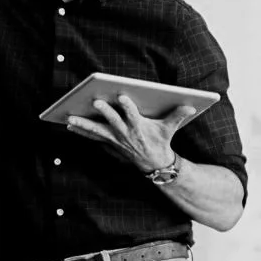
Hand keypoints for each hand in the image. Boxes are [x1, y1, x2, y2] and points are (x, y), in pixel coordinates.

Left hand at [65, 93, 190, 173]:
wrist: (154, 163)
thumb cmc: (160, 140)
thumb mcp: (170, 128)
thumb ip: (178, 115)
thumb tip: (191, 106)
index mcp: (139, 127)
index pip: (133, 115)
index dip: (127, 106)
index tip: (122, 97)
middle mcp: (125, 133)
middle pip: (113, 121)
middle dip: (104, 112)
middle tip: (95, 102)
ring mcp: (115, 139)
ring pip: (97, 130)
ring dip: (83, 124)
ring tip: (70, 118)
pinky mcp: (109, 142)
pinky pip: (92, 136)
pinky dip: (81, 131)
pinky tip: (69, 125)